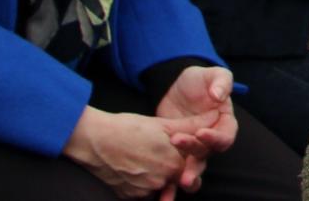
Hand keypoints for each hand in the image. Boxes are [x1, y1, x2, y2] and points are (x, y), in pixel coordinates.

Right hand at [62, 107, 187, 198]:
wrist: (94, 141)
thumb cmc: (128, 128)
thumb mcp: (162, 124)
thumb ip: (192, 124)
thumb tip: (215, 115)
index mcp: (174, 163)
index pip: (191, 166)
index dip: (186, 156)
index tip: (176, 148)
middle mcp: (162, 181)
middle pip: (176, 178)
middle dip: (172, 168)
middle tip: (157, 155)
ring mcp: (145, 191)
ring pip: (160, 187)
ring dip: (157, 177)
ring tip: (144, 159)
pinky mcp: (130, 197)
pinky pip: (144, 194)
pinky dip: (142, 184)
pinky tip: (134, 168)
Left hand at [153, 67, 237, 192]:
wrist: (174, 86)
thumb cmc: (198, 79)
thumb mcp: (211, 73)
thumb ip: (221, 81)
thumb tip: (219, 96)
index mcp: (224, 123)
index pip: (225, 136)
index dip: (215, 138)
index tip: (200, 133)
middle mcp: (211, 139)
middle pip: (207, 156)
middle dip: (196, 164)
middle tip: (185, 172)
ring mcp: (194, 147)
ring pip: (194, 166)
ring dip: (187, 175)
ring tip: (178, 182)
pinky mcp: (177, 152)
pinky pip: (176, 167)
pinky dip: (171, 180)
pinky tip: (163, 188)